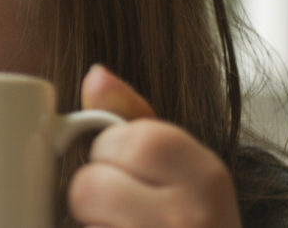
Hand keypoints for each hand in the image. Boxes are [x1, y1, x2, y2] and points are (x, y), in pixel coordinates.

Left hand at [68, 65, 240, 227]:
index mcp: (206, 176)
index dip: (109, 153)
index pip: (122, 139)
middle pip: (88, 186)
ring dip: (88, 227)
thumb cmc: (190, 219)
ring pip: (81, 224)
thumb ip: (134, 116)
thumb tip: (95, 74)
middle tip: (120, 212)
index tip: (127, 171)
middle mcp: (192, 219)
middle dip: (91, 197)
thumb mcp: (180, 166)